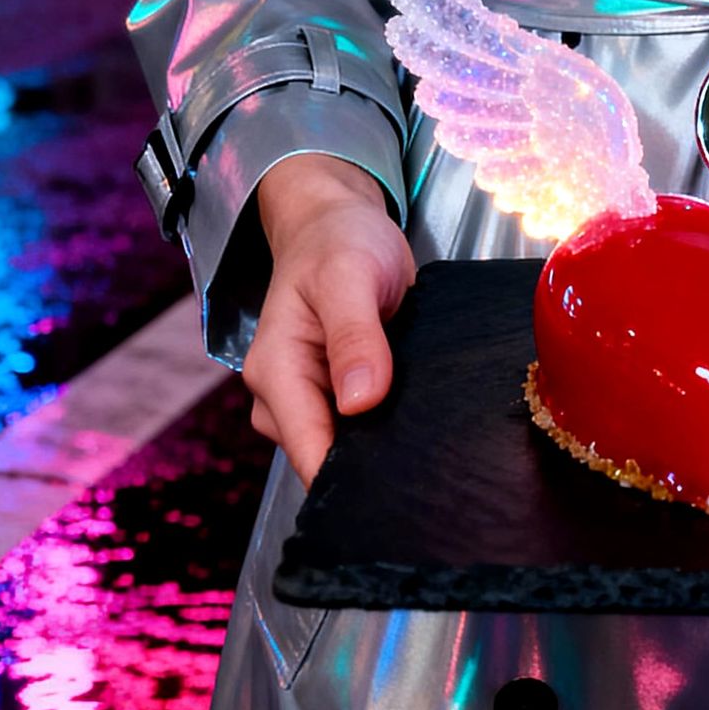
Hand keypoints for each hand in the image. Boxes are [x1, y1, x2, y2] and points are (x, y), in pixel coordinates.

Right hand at [244, 154, 415, 487]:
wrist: (335, 222)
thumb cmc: (337, 241)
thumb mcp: (349, 275)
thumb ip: (354, 336)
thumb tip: (361, 402)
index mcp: (275, 372)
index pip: (309, 453)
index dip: (353, 479)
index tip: (406, 487)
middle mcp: (282, 396)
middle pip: (327, 460)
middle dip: (375, 464)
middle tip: (433, 457)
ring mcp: (306, 399)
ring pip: (346, 449)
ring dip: (384, 444)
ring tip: (429, 429)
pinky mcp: (331, 396)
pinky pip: (358, 429)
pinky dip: (387, 424)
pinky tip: (415, 413)